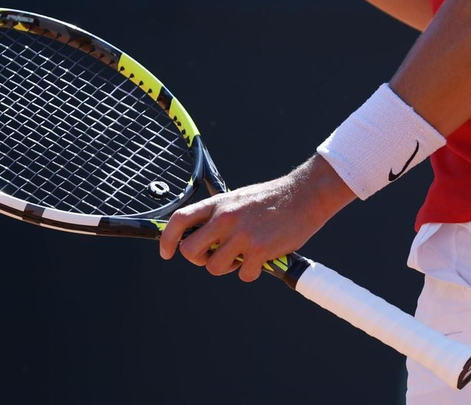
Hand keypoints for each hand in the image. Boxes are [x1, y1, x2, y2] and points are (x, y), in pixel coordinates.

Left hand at [156, 156, 355, 282]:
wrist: (304, 196)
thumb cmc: (270, 199)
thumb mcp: (237, 199)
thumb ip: (218, 216)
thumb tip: (200, 237)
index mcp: (218, 204)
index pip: (179, 221)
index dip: (167, 240)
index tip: (167, 253)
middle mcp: (225, 219)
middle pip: (190, 251)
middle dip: (200, 259)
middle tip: (216, 256)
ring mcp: (241, 235)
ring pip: (214, 268)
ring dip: (228, 267)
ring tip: (244, 255)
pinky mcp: (259, 251)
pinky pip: (243, 275)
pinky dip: (252, 272)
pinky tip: (262, 258)